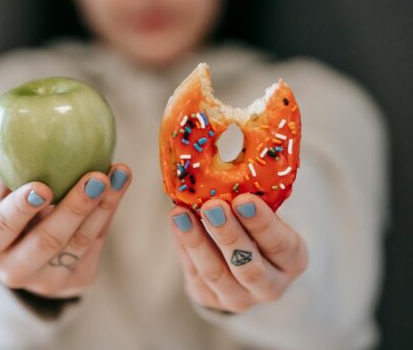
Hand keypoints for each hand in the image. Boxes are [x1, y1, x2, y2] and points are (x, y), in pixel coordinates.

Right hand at [0, 164, 131, 297]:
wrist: (26, 255)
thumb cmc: (10, 212)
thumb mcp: (0, 196)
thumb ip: (8, 170)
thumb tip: (21, 126)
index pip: (2, 228)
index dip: (20, 208)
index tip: (42, 186)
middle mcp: (14, 272)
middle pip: (48, 240)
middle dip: (75, 208)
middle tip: (96, 177)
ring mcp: (47, 283)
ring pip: (80, 243)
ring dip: (103, 206)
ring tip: (119, 174)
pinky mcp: (78, 282)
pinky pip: (96, 243)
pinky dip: (108, 211)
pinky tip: (119, 185)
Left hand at [169, 194, 308, 312]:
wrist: (242, 266)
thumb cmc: (256, 229)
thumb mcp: (266, 216)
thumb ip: (252, 202)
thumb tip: (227, 168)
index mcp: (292, 260)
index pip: (280, 245)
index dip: (262, 223)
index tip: (244, 199)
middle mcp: (271, 286)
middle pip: (249, 266)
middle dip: (229, 234)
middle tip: (212, 206)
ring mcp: (239, 298)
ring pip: (216, 273)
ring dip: (197, 241)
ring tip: (181, 213)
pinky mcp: (209, 300)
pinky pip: (194, 272)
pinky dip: (183, 245)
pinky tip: (177, 222)